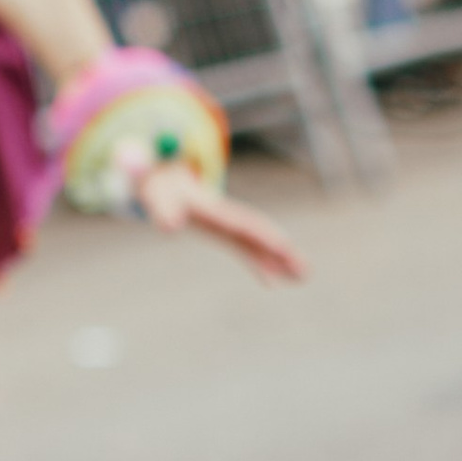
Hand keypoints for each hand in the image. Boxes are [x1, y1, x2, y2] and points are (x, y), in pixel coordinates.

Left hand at [134, 154, 306, 280]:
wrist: (160, 176)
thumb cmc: (157, 186)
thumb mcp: (156, 195)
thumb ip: (164, 210)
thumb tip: (170, 228)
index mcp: (213, 208)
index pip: (244, 223)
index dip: (263, 235)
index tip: (283, 246)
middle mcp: (225, 216)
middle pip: (259, 232)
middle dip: (282, 249)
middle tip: (305, 268)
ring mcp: (226, 224)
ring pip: (257, 243)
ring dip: (279, 259)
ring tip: (303, 275)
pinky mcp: (222, 233)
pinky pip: (244, 251)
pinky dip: (259, 265)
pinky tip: (271, 283)